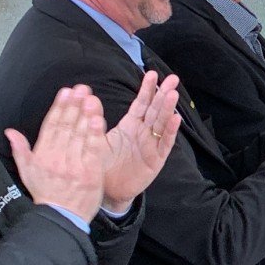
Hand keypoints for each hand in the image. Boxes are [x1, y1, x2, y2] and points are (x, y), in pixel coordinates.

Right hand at [6, 85, 107, 221]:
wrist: (61, 218)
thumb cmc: (46, 194)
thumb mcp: (27, 172)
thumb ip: (21, 149)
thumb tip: (10, 131)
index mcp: (42, 156)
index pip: (51, 126)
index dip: (59, 107)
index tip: (65, 92)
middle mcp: (57, 158)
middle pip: (67, 127)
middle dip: (74, 106)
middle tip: (81, 88)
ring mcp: (74, 165)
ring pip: (80, 135)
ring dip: (86, 114)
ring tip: (91, 97)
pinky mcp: (90, 173)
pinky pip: (92, 150)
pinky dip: (95, 134)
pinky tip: (98, 119)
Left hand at [100, 71, 181, 212]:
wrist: (107, 190)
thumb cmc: (103, 164)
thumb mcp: (97, 139)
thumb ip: (95, 120)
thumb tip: (88, 98)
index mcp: (130, 126)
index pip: (141, 104)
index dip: (147, 89)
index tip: (152, 74)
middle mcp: (144, 133)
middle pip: (156, 110)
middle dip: (163, 94)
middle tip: (172, 79)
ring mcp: (151, 145)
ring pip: (162, 124)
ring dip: (168, 109)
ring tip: (173, 94)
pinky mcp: (156, 160)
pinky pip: (165, 144)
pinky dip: (171, 132)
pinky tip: (176, 119)